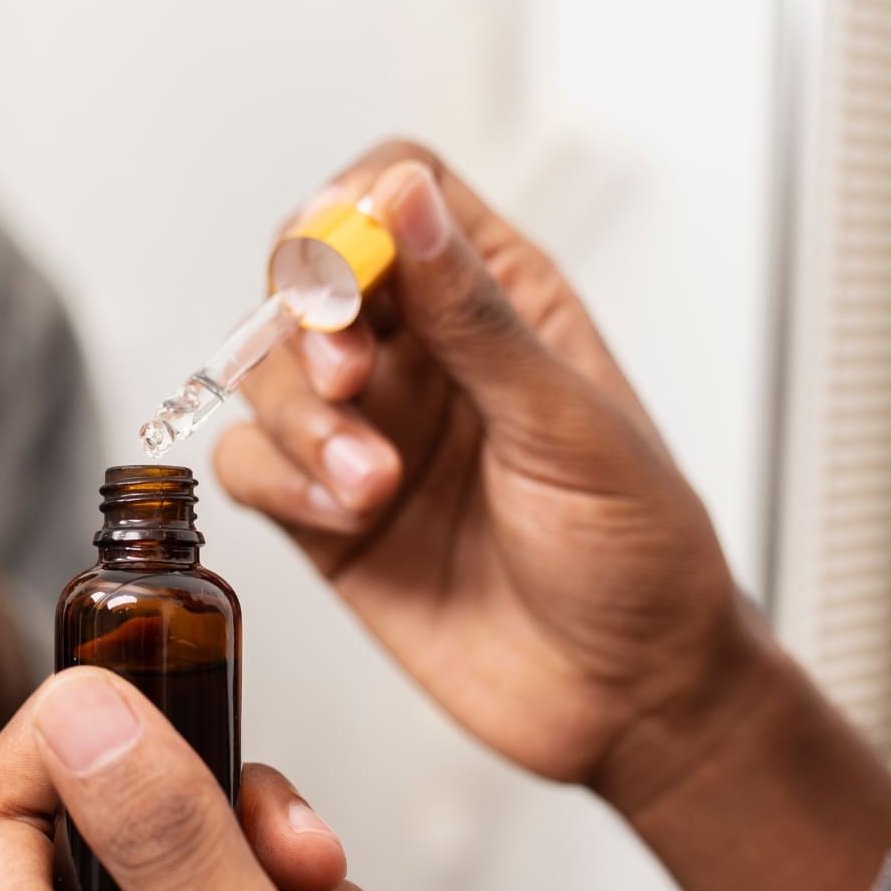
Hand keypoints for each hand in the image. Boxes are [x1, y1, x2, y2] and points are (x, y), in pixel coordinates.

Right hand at [217, 141, 746, 813]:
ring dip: (297, 419)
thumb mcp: (569, 423)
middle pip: (304, 276)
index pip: (393, 192)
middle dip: (307, 323)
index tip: (346, 273)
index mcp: (499, 298)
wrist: (630, 698)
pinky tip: (348, 517)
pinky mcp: (325, 515)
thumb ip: (476, 315)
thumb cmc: (639, 555)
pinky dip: (278, 482)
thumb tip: (404, 198)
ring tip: (370, 484)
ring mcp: (367, 431)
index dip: (349, 212)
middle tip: (350, 381)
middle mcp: (423, 354)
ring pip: (265, 372)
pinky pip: (250, 465)